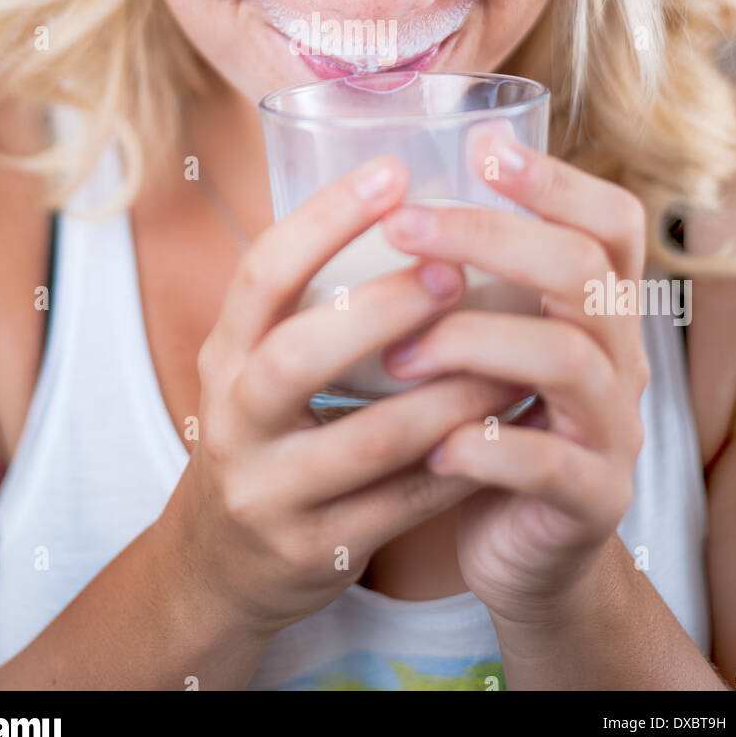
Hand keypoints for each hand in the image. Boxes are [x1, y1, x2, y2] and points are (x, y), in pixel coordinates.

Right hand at [160, 153, 521, 639]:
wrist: (221, 564)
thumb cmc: (264, 432)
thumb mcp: (256, 363)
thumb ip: (311, 301)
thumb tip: (407, 199)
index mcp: (225, 354)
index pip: (262, 274)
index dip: (325, 219)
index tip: (393, 172)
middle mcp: (233, 419)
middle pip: (298, 356)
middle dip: (383, 308)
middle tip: (456, 269)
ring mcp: (270, 492)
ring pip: (369, 439)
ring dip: (451, 393)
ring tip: (513, 355)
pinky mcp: (315, 552)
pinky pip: (402, 503)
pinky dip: (462, 459)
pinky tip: (507, 426)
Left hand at [379, 127, 649, 628]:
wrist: (524, 553)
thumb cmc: (486, 425)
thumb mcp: (487, 346)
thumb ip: (467, 285)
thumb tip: (378, 197)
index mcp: (596, 309)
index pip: (610, 222)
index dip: (557, 180)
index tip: (484, 146)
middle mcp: (621, 358)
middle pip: (581, 269)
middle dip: (488, 238)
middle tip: (403, 226)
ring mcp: (615, 430)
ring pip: (565, 357)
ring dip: (469, 342)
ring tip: (396, 356)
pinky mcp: (592, 500)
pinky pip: (547, 463)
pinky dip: (481, 445)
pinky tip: (430, 443)